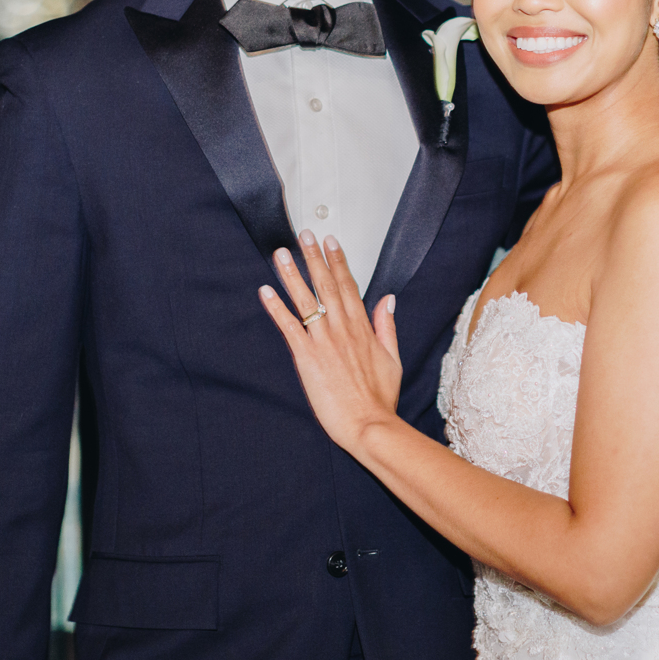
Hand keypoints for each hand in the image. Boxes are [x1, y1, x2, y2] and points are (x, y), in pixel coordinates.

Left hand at [259, 233, 403, 450]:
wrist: (370, 425)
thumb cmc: (380, 398)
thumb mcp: (393, 358)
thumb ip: (386, 326)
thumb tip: (388, 301)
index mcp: (362, 328)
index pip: (348, 286)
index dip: (338, 262)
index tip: (330, 242)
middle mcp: (342, 329)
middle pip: (326, 285)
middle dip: (314, 258)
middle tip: (304, 235)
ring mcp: (324, 342)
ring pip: (306, 300)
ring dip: (292, 275)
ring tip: (281, 254)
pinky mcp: (308, 358)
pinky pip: (289, 327)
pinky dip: (276, 308)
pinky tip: (265, 291)